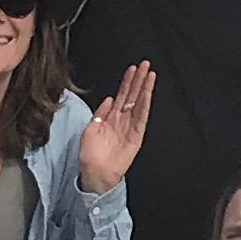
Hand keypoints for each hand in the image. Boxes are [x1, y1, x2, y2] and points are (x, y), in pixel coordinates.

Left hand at [78, 65, 155, 193]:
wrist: (95, 174)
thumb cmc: (90, 155)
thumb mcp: (89, 129)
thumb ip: (99, 113)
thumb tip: (108, 98)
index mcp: (110, 118)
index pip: (121, 95)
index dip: (127, 82)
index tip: (132, 69)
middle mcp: (122, 120)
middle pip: (133, 96)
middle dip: (139, 80)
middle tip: (146, 65)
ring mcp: (130, 127)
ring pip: (139, 103)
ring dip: (145, 89)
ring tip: (150, 74)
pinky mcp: (136, 136)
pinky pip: (141, 118)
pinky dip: (145, 105)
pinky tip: (148, 94)